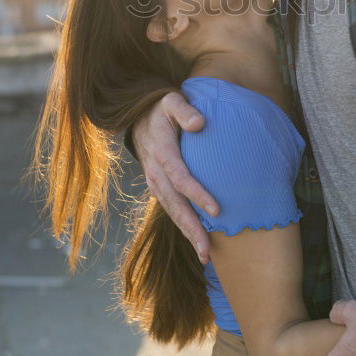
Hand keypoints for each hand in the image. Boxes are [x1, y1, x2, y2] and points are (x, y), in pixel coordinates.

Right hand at [132, 91, 217, 263]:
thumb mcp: (172, 100)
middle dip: (192, 228)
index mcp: (161, 151)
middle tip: (208, 251)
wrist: (138, 116)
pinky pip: (170, 209)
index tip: (216, 210)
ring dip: (188, 233)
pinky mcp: (157, 187)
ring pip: (171, 211)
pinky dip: (183, 226)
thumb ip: (185, 110)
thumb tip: (199, 122)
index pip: (180, 177)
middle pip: (175, 204)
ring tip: (205, 255)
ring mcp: (154, 182)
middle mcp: (155, 171)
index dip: (197, 194)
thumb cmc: (162, 108)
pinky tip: (197, 240)